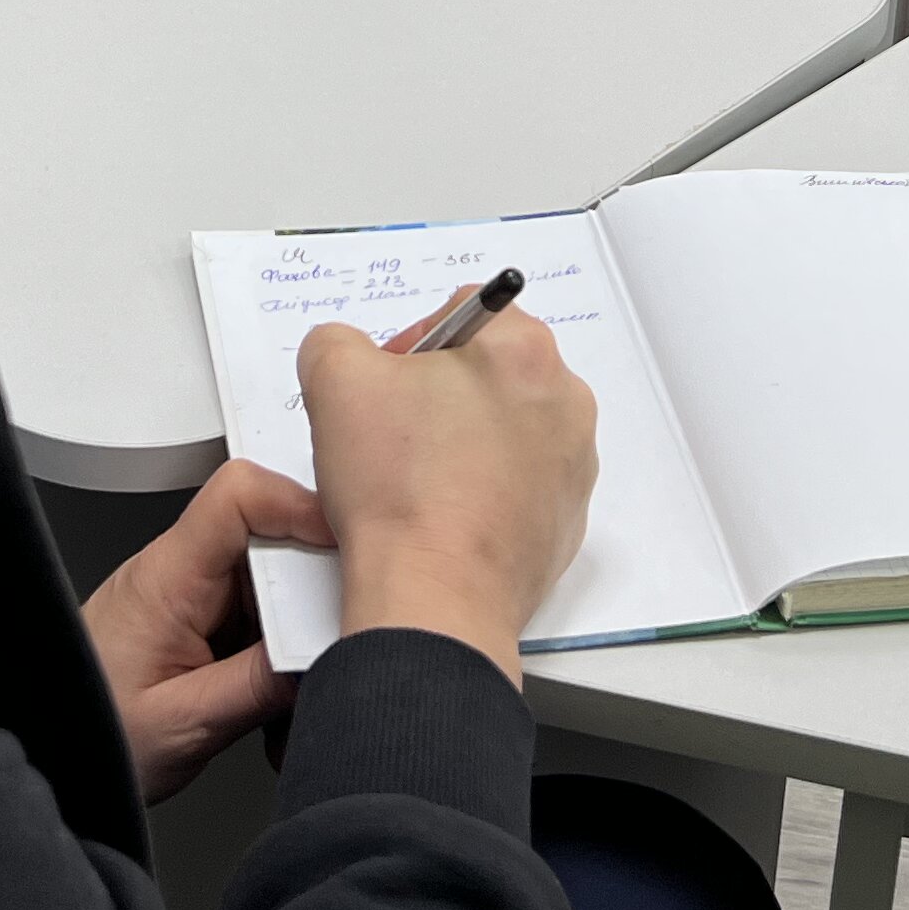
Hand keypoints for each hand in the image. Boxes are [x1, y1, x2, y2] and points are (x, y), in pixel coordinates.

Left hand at [83, 459, 330, 801]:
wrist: (51, 746)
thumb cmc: (92, 731)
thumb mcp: (182, 725)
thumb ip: (256, 688)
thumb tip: (323, 659)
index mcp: (167, 578)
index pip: (237, 496)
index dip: (299, 504)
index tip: (344, 544)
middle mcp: (180, 572)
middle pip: (270, 535)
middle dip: (313, 584)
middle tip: (338, 634)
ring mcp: (193, 594)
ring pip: (274, 577)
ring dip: (300, 624)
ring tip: (303, 678)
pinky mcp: (203, 620)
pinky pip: (261, 611)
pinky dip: (281, 647)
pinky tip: (280, 692)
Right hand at [299, 292, 596, 681]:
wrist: (433, 596)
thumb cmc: (396, 488)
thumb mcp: (334, 378)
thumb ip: (337, 340)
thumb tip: (348, 353)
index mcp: (523, 349)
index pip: (462, 313)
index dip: (410, 345)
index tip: (385, 388)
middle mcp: (565, 400)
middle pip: (490, 370)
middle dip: (440, 392)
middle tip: (395, 434)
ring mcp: (574, 464)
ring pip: (506, 427)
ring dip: (464, 440)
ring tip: (419, 481)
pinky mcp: (567, 518)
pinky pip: (520, 483)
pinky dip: (485, 489)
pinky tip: (444, 516)